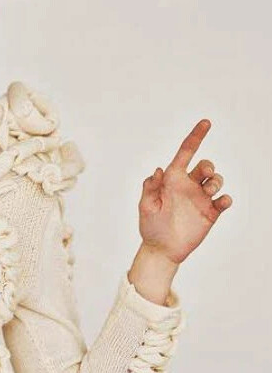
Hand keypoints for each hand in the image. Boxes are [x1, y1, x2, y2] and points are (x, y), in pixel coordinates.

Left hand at [137, 119, 231, 265]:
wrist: (161, 249)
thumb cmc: (150, 226)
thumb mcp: (145, 206)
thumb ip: (150, 187)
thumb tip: (159, 169)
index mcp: (173, 180)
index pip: (185, 153)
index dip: (195, 137)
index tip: (205, 122)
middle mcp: (188, 186)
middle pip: (206, 165)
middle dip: (208, 166)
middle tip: (204, 176)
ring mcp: (200, 199)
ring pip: (216, 180)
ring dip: (216, 181)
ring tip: (209, 192)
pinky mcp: (210, 212)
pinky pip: (224, 200)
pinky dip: (225, 198)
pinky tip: (220, 202)